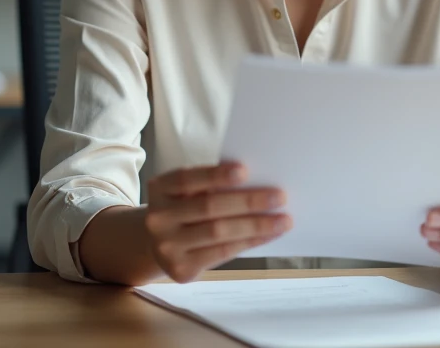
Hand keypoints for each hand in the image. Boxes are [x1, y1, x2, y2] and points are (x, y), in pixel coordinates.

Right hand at [143, 161, 290, 282]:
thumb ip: (208, 186)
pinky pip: (222, 252)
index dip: (216, 175)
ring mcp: (167, 246)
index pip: (187, 179)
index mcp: (159, 189)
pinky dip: (249, 242)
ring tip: (283, 220)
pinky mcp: (181, 269)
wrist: (156, 245)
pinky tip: (268, 235)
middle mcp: (158, 218)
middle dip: (248, 201)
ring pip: (219, 232)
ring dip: (256, 225)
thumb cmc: (183, 209)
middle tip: (280, 196)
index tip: (245, 170)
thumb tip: (256, 183)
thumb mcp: (185, 192)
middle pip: (209, 207)